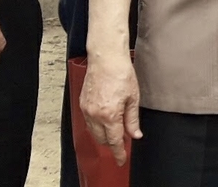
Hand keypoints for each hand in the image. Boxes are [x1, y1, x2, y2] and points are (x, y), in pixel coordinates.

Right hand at [82, 51, 141, 166]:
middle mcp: (95, 114)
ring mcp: (86, 109)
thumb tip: (135, 134)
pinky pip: (89, 121)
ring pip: (94, 131)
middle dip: (112, 143)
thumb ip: (132, 119)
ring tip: (115, 127)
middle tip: (123, 140)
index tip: (122, 159)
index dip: (119, 152)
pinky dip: (97, 124)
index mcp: (109, 115)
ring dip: (104, 134)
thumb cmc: (121, 72)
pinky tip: (105, 118)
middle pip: (102, 139)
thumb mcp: (133, 98)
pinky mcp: (82, 103)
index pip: (115, 141)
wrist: (106, 57)